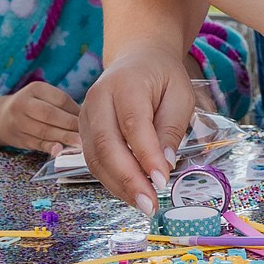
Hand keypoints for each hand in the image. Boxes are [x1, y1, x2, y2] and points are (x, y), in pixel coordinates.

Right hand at [0, 82, 82, 154]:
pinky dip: (49, 147)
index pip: (60, 99)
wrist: (2, 117)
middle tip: (87, 133)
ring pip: (44, 131)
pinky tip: (59, 151)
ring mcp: (19, 122)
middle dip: (70, 125)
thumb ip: (64, 105)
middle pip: (50, 114)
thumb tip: (88, 117)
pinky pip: (36, 143)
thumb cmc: (35, 106)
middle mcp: (24, 103)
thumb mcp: (45, 97)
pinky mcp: (19, 138)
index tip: (91, 118)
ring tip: (80, 143)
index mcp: (35, 88)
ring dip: (63, 138)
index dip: (76, 110)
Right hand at [81, 39, 196, 213]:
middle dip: (128, 179)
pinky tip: (131, 192)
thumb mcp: (180, 94)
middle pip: (106, 145)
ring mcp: (85, 115)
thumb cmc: (162, 77)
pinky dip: (112, 180)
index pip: (133, 125)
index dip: (146, 156)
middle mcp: (98, 99)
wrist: (136, 59)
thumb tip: (165, 164)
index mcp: (125, 84)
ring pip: (95, 158)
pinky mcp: (83, 130)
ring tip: (143, 204)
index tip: (162, 181)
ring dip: (118, 186)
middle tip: (150, 204)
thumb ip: (172, 127)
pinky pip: (94, 160)